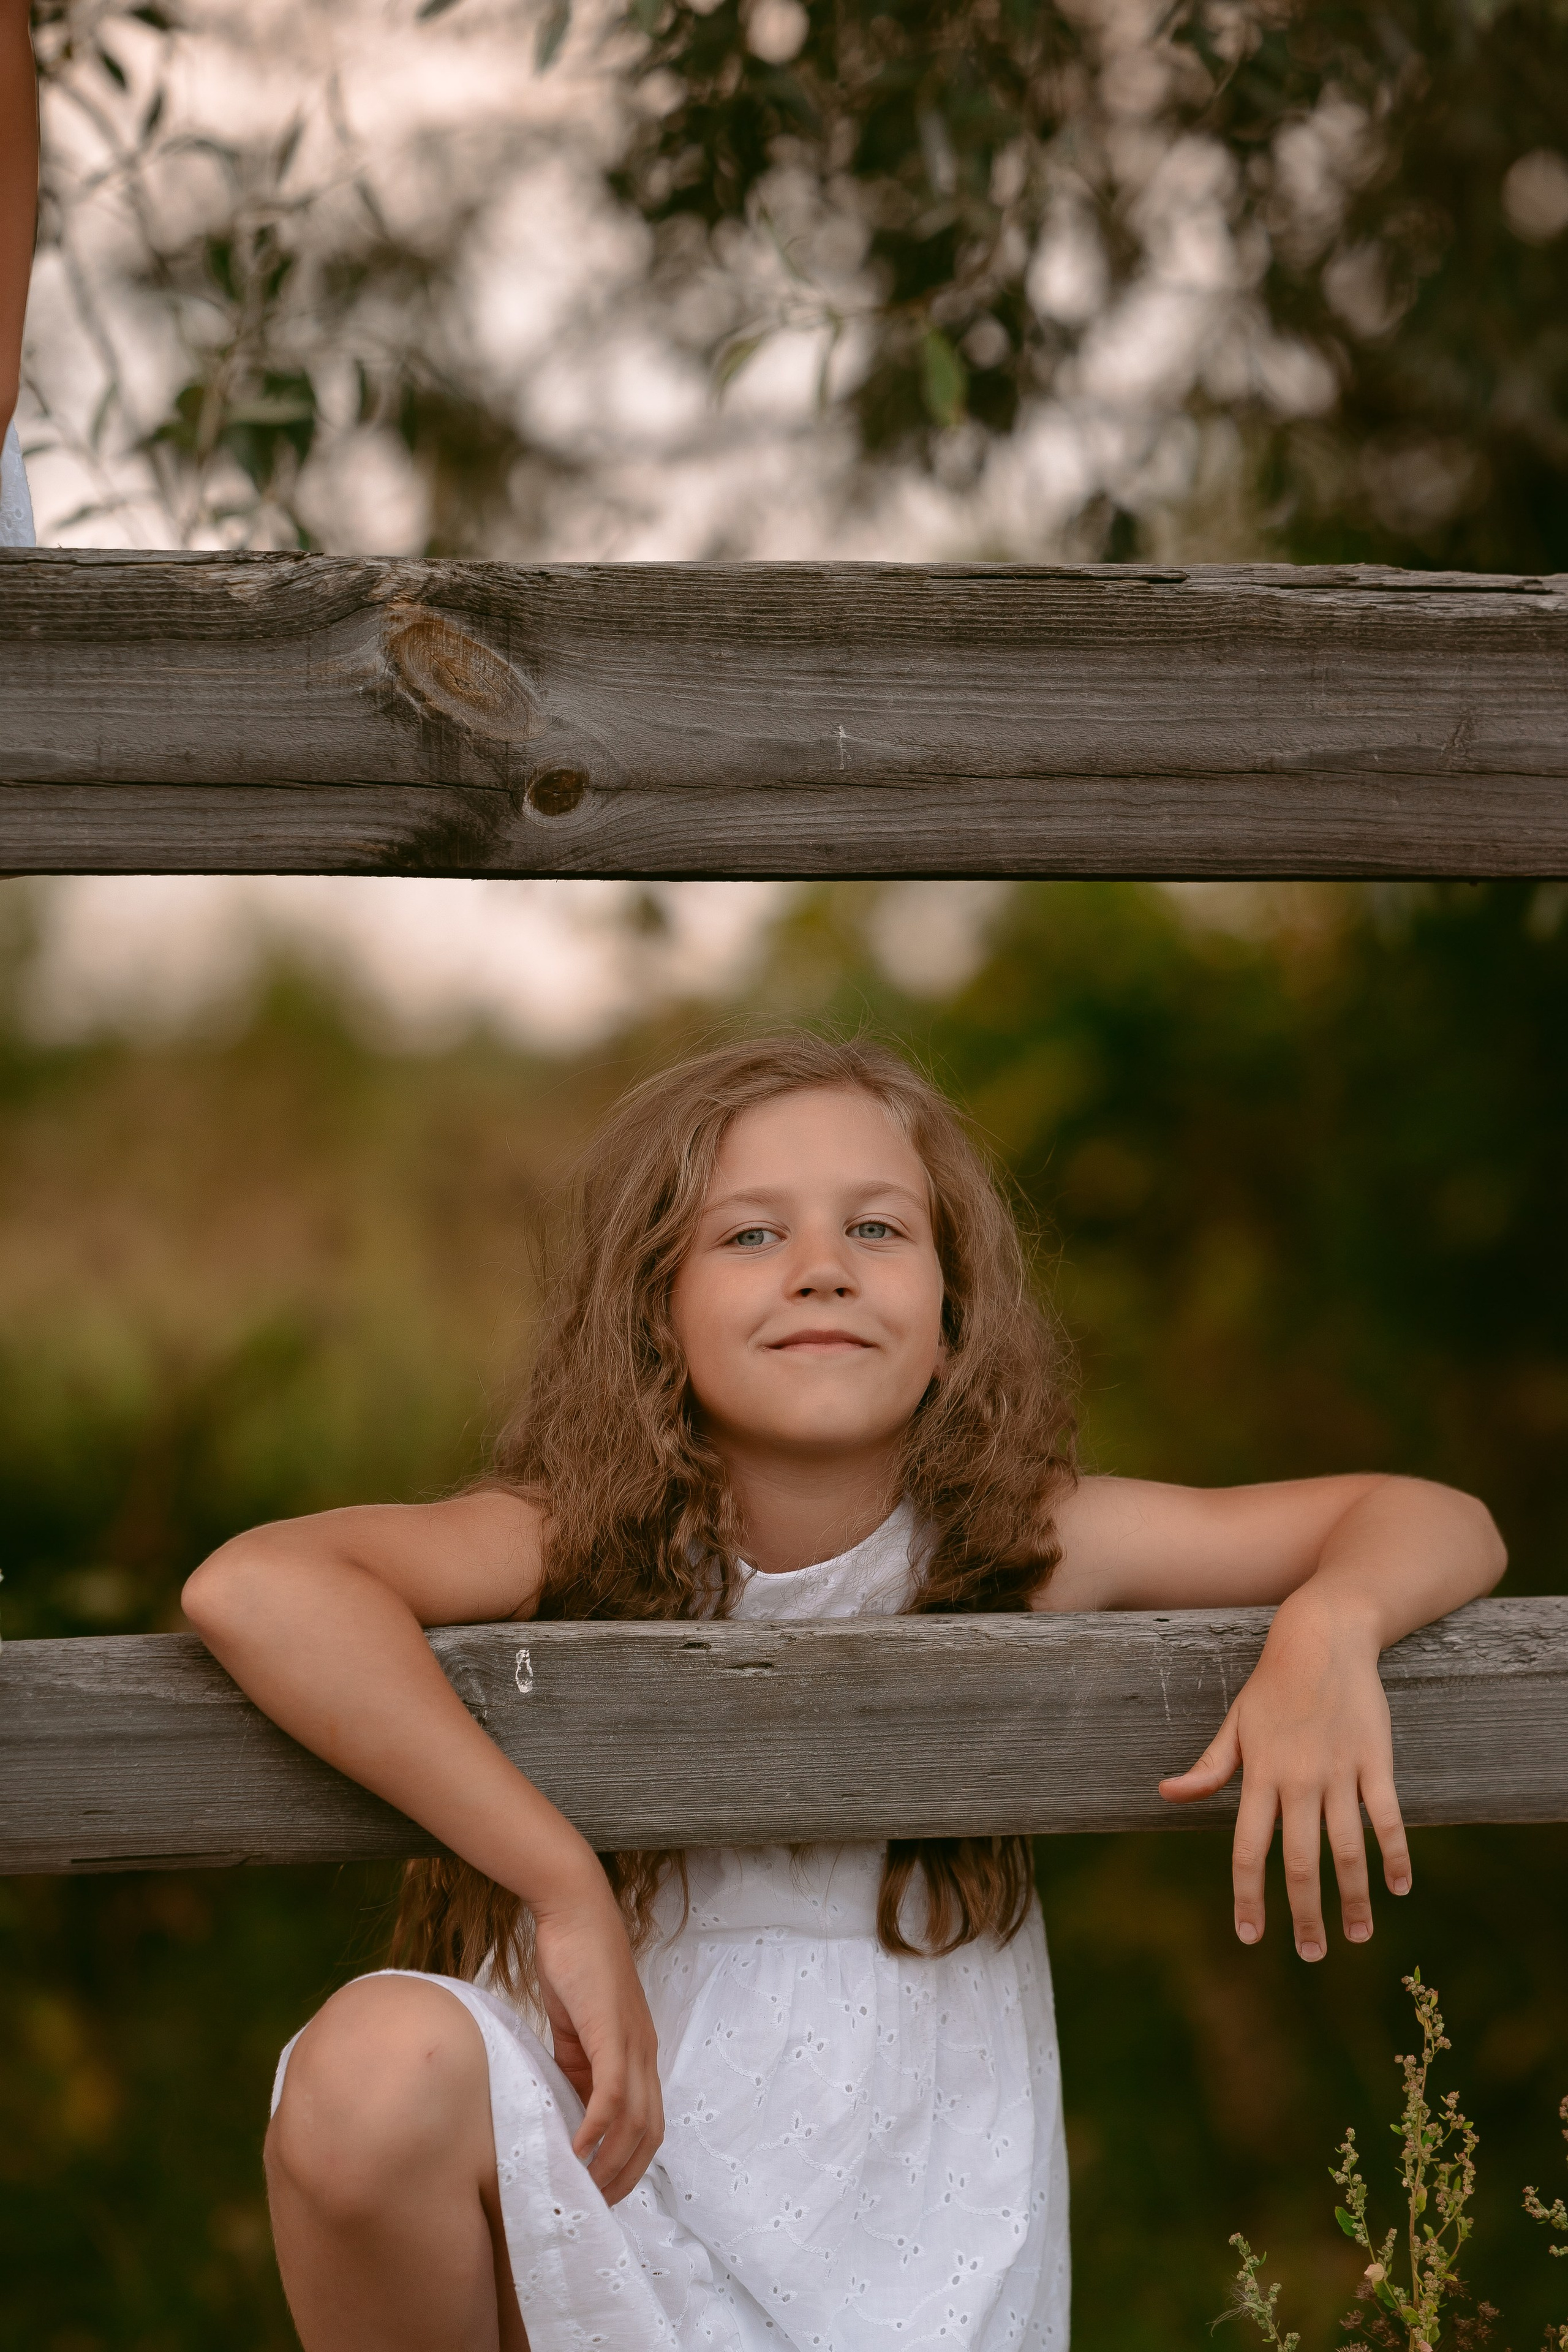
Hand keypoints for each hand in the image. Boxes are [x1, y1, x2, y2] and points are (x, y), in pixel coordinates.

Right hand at [531, 1869, 663, 2202]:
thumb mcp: (575, 2027)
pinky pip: (612, 2091)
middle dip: (626, 2174)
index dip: (632, 2160)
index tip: (605, 2187)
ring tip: (586, 2187)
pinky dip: (598, 2126)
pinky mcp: (610, 2031)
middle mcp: (644, 2051)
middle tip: (597, 2203)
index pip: (648, 2120)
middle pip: (650, 2132)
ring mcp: (631, 2041)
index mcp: (638, 2051)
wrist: (574, 1912)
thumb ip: (576, 2064)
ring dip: (612, 2161)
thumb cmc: (573, 1963)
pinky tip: (578, 2147)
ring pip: (635, 2119)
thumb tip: (567, 2105)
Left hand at [1157, 1592, 1411, 1958]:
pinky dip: (1396, 1855)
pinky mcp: (1375, 1760)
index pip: (1247, 1849)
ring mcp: (1339, 1771)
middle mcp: (1297, 1779)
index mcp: (1259, 1774)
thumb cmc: (1272, 1685)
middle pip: (1300, 1861)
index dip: (1248, 1896)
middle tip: (1312, 1954)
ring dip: (1354, 1897)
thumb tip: (1167, 1794)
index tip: (1251, 1936)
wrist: (1322, 1638)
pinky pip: (1387, 1818)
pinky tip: (1398, 1887)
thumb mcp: (1235, 1723)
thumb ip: (1209, 1767)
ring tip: (1359, 1936)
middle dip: (1305, 1914)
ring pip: (1348, 1849)